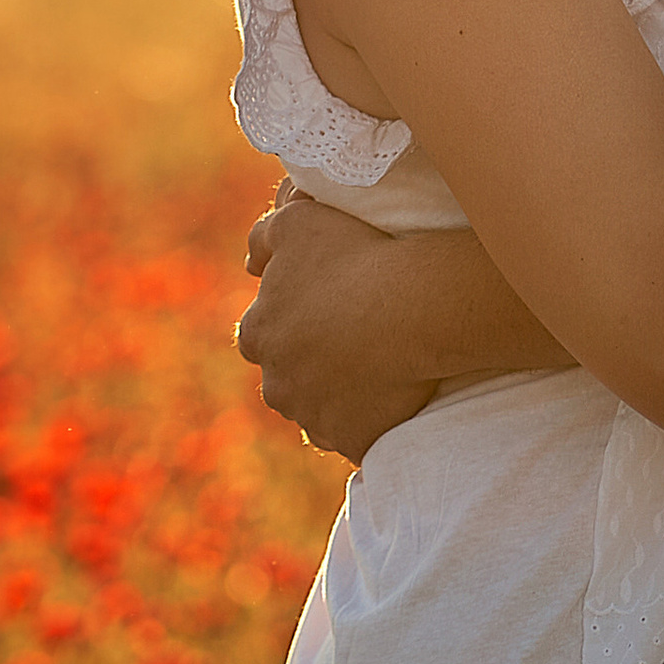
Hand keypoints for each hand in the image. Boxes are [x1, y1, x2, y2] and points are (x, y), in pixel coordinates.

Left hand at [236, 195, 438, 463]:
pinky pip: (353, 434)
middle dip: (309, 362)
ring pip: (317, 408)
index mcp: (258, 334)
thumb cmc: (356, 257)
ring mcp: (314, 418)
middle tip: (350, 336)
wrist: (412, 307)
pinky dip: (364, 419)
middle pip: (287, 376)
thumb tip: (250, 263)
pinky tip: (387, 395)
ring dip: (335, 392)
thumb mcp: (297, 222)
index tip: (323, 306)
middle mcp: (277, 384)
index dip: (291, 318)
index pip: (261, 333)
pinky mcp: (352, 441)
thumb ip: (263, 237)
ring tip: (374, 364)